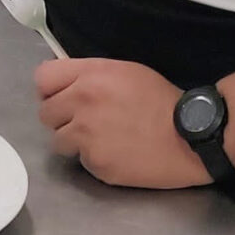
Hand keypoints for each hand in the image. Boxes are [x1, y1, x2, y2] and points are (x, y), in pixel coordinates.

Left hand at [36, 59, 210, 188]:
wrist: (191, 137)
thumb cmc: (162, 100)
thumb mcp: (124, 71)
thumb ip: (89, 75)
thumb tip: (64, 84)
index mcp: (90, 76)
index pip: (42, 78)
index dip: (51, 89)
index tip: (62, 97)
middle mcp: (81, 102)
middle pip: (45, 113)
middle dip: (62, 118)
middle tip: (86, 122)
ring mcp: (86, 135)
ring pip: (59, 140)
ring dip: (76, 141)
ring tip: (104, 139)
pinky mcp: (96, 163)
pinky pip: (82, 161)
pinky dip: (95, 159)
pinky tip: (118, 154)